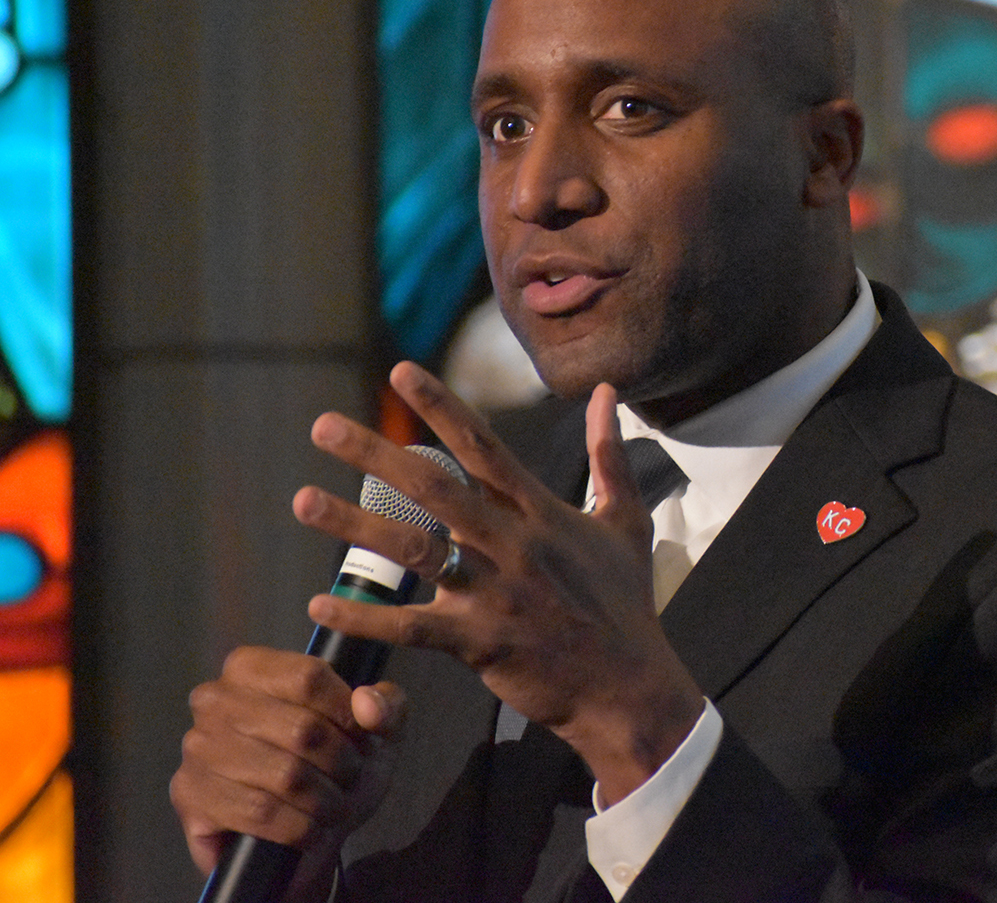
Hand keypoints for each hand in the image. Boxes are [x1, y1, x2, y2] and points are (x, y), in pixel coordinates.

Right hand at [170, 647, 406, 899]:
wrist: (307, 830)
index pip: (309, 676)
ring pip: (285, 775)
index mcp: (252, 666)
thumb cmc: (336, 765)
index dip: (347, 712)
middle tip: (349, 777)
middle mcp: (214, 699)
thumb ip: (387, 706)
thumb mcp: (376, 729)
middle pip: (302, 729)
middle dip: (341, 762)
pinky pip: (259, 812)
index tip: (360, 735)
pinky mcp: (189, 795)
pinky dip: (299, 827)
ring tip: (333, 805)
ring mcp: (197, 747)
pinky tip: (309, 830)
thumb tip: (366, 702)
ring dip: (325, 799)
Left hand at [292, 362, 705, 804]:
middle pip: (434, 488)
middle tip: (322, 426)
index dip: (441, 407)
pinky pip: (411, 627)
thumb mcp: (627, 522)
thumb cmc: (626, 604)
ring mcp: (496, 593)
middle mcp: (514, 544)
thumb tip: (608, 392)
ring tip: (302, 500)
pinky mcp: (481, 643)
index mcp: (543, 512)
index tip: (399, 371)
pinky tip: (320, 604)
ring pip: (414, 551)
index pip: (483, 448)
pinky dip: (365, 617)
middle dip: (375, 454)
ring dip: (353, 525)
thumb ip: (610, 455)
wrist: (631, 687)